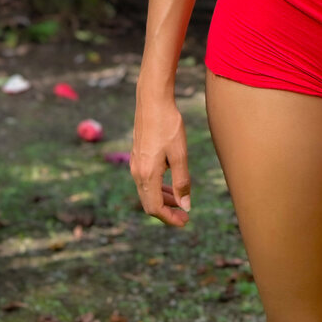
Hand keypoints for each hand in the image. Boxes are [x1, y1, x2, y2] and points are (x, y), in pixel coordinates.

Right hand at [130, 96, 190, 228]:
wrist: (152, 100)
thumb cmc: (168, 125)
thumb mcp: (179, 154)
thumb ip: (182, 182)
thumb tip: (186, 206)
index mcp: (147, 175)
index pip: (155, 208)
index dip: (170, 218)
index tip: (185, 221)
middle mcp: (137, 172)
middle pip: (149, 203)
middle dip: (167, 212)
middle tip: (185, 215)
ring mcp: (135, 164)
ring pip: (147, 191)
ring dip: (163, 199)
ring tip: (180, 201)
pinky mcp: (137, 155)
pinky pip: (146, 180)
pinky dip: (158, 187)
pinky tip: (171, 182)